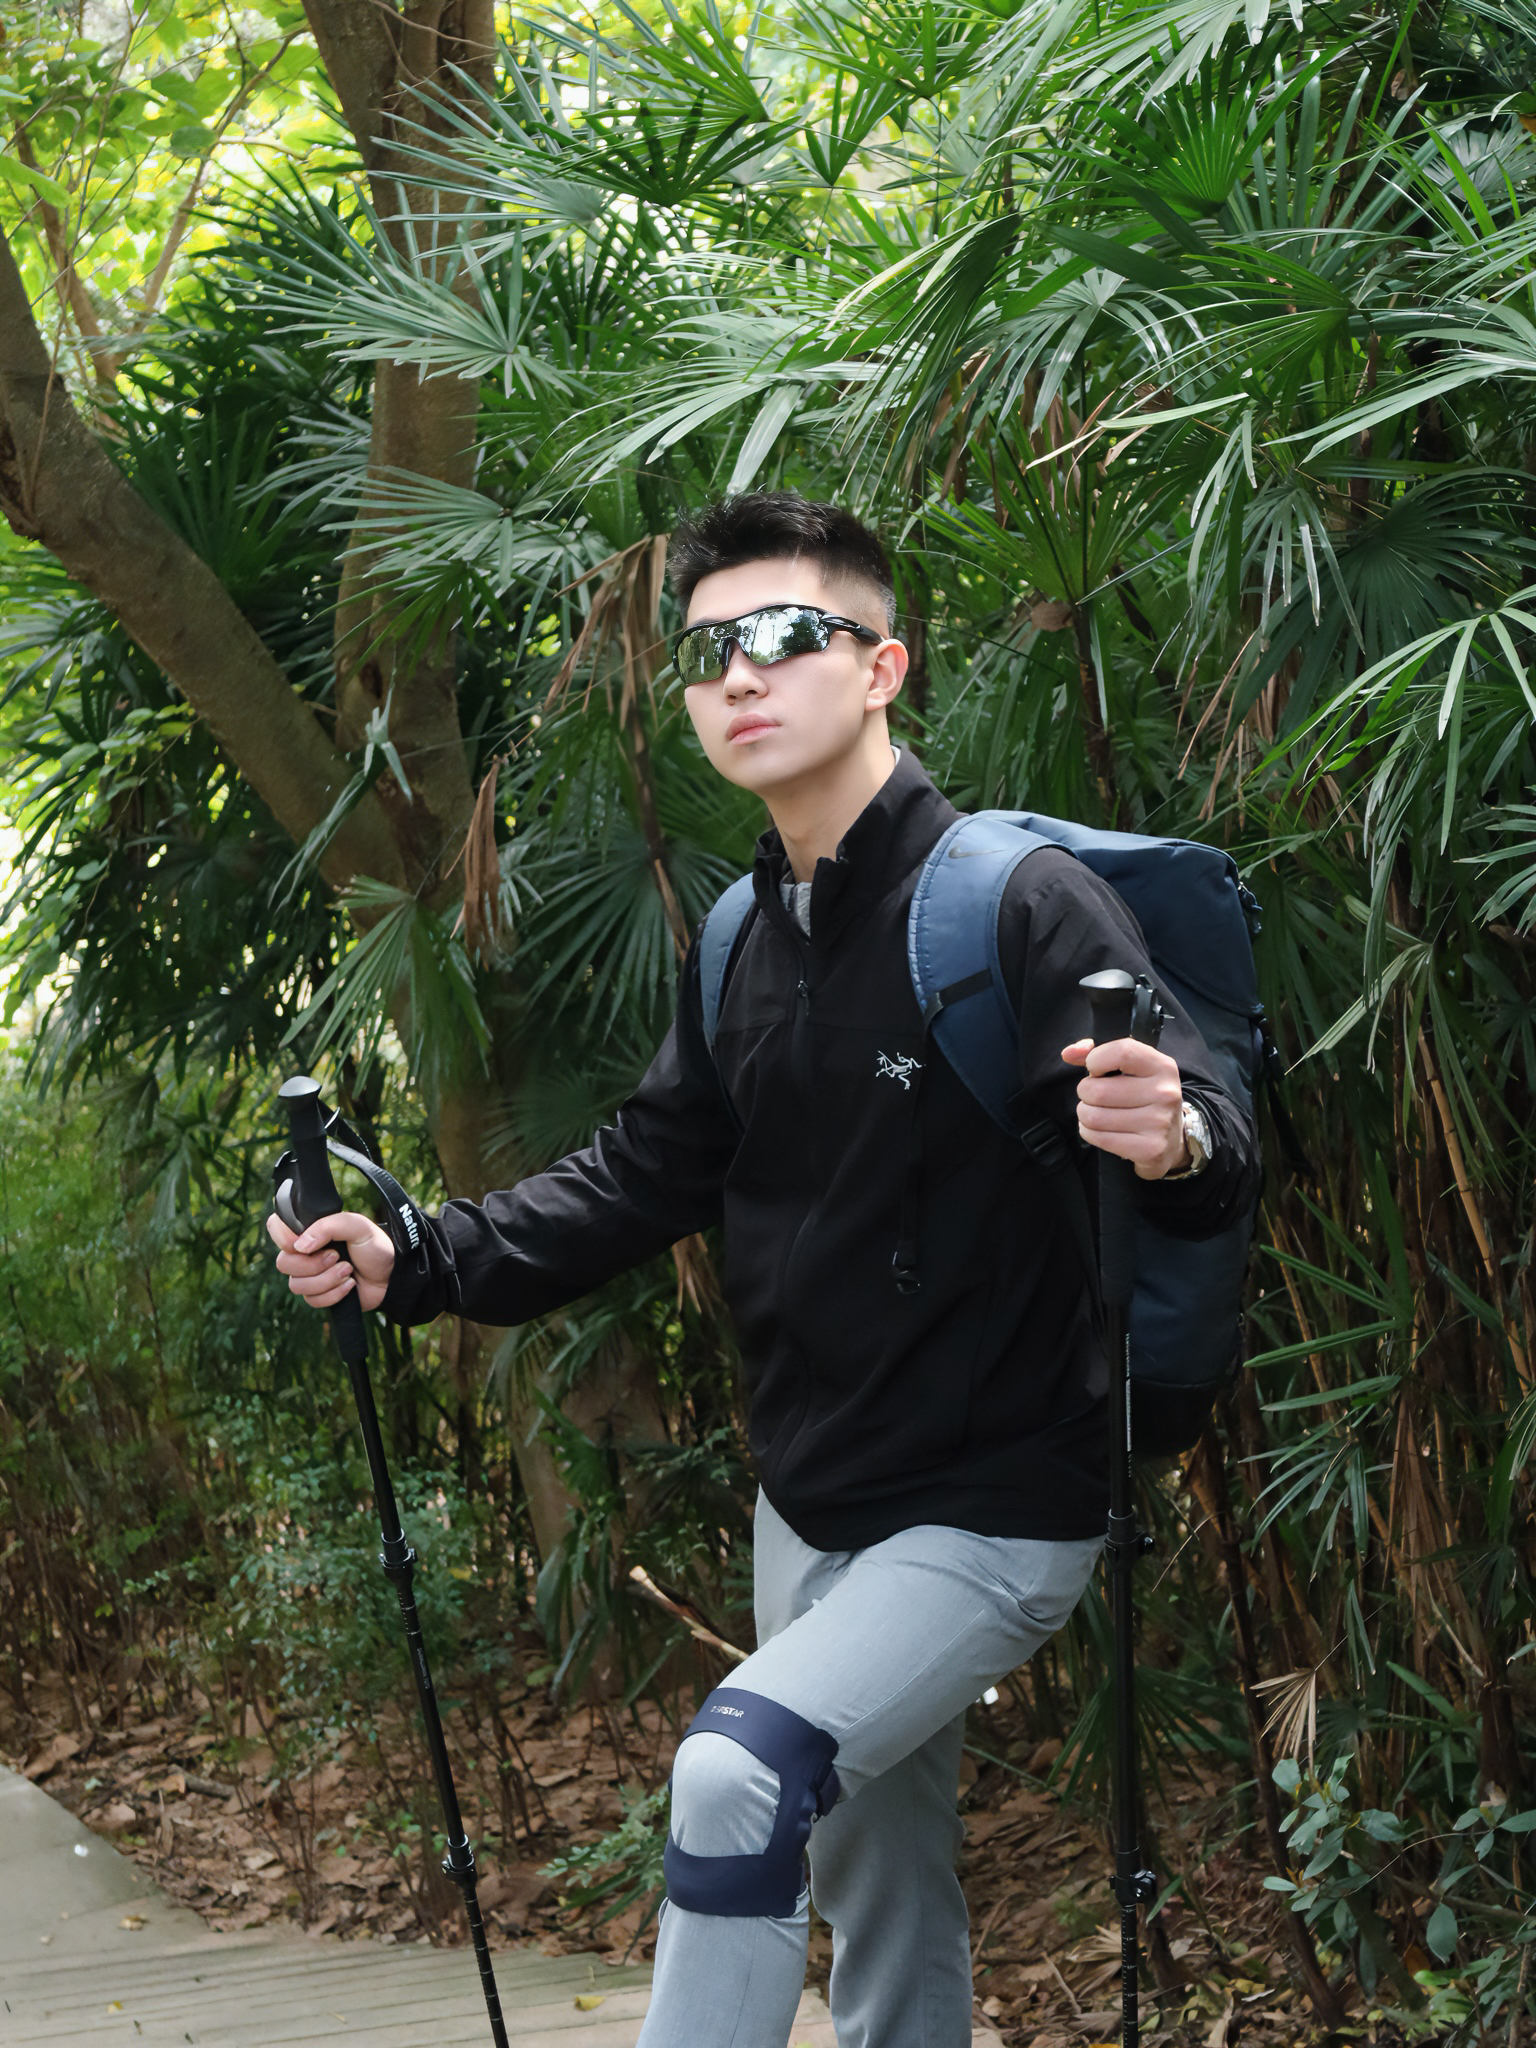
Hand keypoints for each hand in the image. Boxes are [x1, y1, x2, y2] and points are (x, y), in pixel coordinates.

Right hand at [266, 1209, 395, 1312]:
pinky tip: (349, 1286)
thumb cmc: (376, 1246)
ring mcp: (310, 1275)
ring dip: (326, 1280)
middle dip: (312, 1264)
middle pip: (283, 1263)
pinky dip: (334, 1294)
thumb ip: (328, 1226)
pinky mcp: (319, 1295)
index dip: (284, 1237)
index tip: (304, 1243)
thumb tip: (300, 1245)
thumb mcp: (358, 1226)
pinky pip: (312, 1301)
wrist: (393, 1275)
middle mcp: (304, 1252)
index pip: (275, 1227)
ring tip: (348, 1271)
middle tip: (336, 1257)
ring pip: (297, 1285)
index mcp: (310, 1230)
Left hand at [1061, 1037, 1189, 1179]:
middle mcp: (1164, 1093)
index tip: (1095, 1069)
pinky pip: (1097, 1137)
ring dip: (1086, 1114)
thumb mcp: (1131, 1068)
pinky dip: (1090, 1133)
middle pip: (1097, 1091)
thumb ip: (1097, 1053)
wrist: (1173, 1138)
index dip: (1096, 1060)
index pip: (1121, 1053)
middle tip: (1095, 1096)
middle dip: (1086, 1093)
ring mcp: (1158, 1123)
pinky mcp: (1149, 1149)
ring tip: (1098, 1113)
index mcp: (1162, 1066)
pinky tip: (1103, 1130)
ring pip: (1093, 1116)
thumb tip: (1068, 1053)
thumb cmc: (1143, 1096)